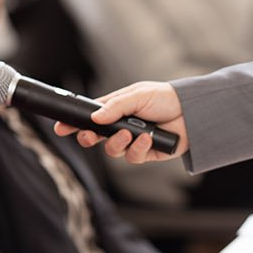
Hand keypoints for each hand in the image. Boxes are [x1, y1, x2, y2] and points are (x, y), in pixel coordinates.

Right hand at [54, 82, 187, 162]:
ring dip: (117, 143)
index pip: (89, 118)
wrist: (193, 112)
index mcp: (115, 109)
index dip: (74, 124)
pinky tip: (147, 139)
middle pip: (95, 138)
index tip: (60, 127)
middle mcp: (121, 127)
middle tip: (88, 136)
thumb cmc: (165, 98)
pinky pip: (133, 157)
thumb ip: (115, 107)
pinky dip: (138, 148)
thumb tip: (95, 118)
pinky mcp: (145, 154)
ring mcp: (132, 141)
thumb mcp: (138, 95)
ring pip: (112, 150)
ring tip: (130, 134)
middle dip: (88, 138)